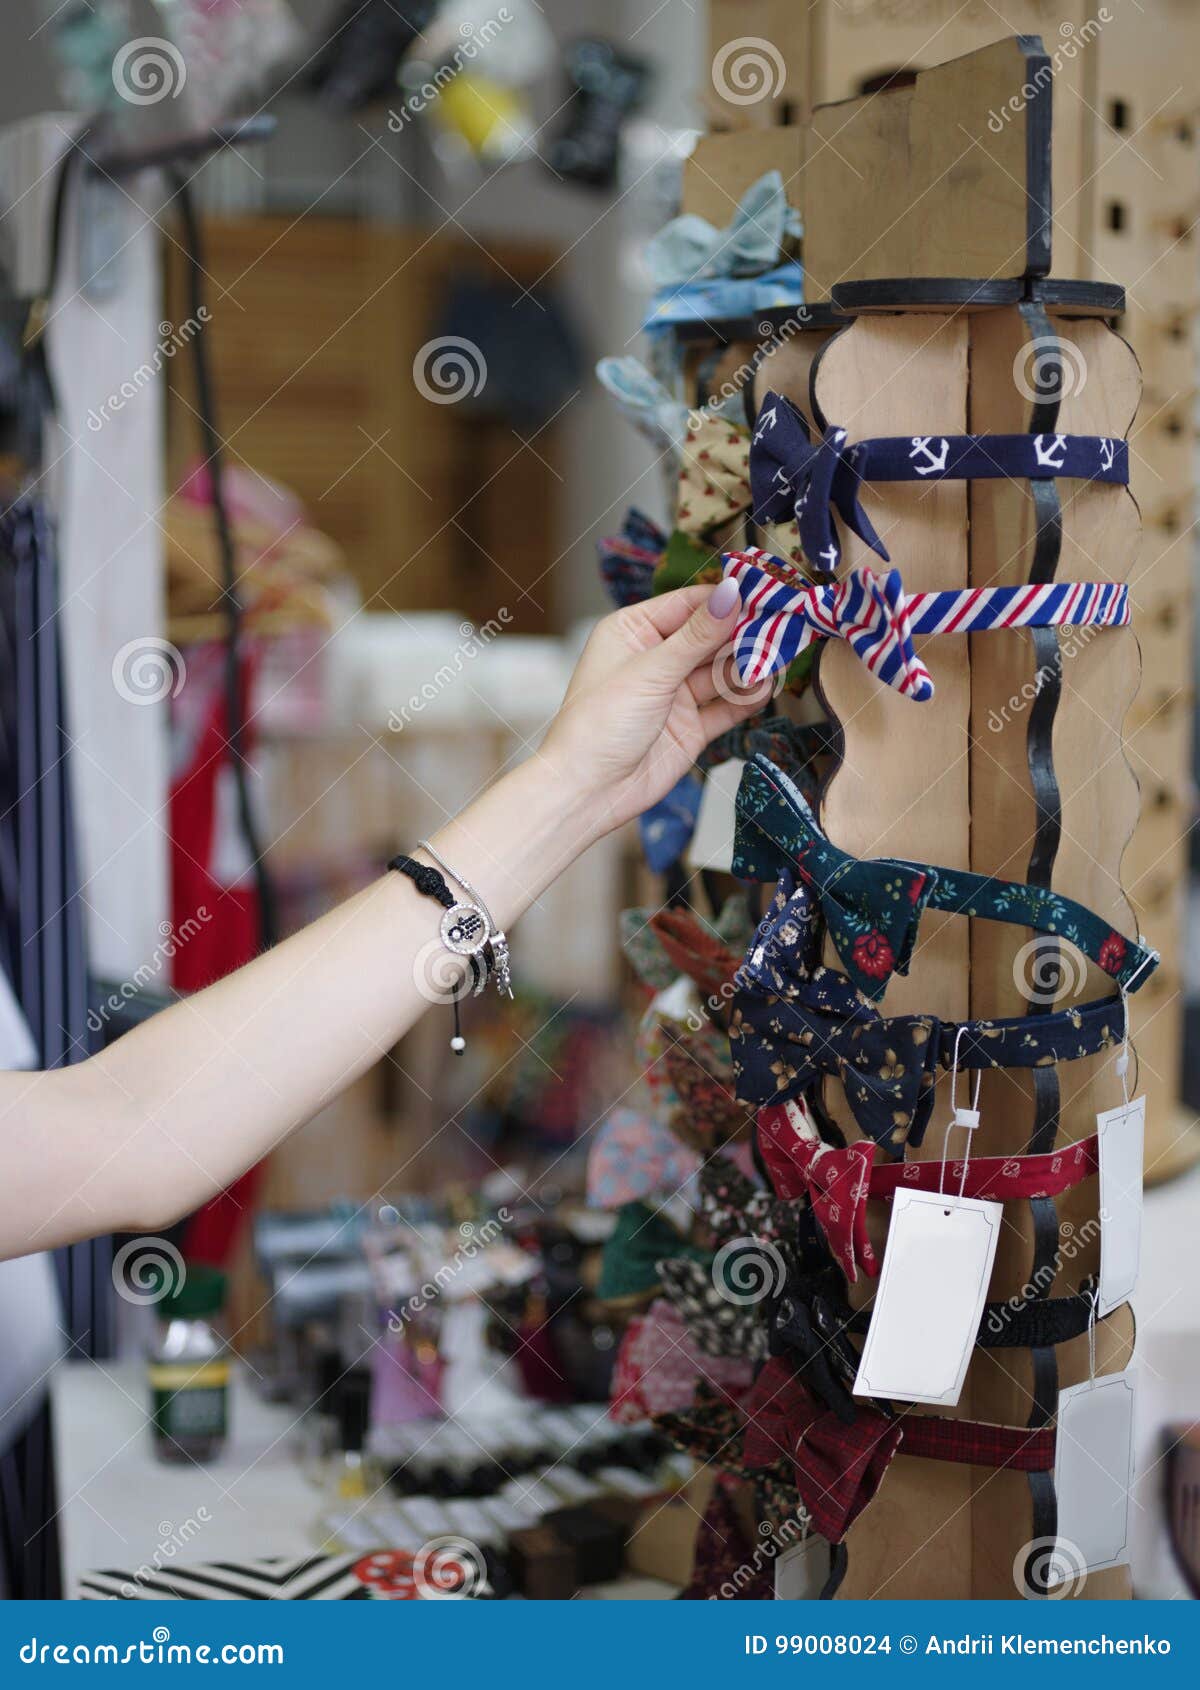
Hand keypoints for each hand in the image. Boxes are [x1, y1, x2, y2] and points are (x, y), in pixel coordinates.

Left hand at [541, 579, 770, 844]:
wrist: (587, 792)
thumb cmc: (599, 724)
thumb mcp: (651, 672)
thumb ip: (697, 636)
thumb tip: (731, 594)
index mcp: (633, 632)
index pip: (688, 604)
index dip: (726, 599)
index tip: (765, 592)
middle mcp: (655, 659)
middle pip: (710, 636)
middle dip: (744, 633)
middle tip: (782, 626)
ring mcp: (674, 694)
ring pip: (722, 672)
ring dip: (748, 666)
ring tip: (775, 659)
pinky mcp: (689, 727)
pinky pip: (726, 707)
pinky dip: (746, 699)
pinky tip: (764, 689)